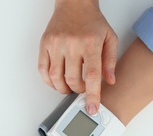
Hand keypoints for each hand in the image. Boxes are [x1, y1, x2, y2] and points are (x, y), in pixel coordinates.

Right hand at [38, 0, 117, 114]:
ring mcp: (55, 44)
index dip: (92, 95)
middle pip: (72, 80)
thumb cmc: (92, 22)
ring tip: (68, 86)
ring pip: (55, 78)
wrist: (74, 4)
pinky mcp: (44, 45)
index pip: (91, 76)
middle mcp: (71, 44)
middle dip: (77, 90)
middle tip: (81, 88)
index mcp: (90, 43)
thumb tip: (110, 81)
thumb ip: (110, 61)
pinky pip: (42, 70)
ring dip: (62, 88)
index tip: (92, 108)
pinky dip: (48, 81)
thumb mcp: (110, 38)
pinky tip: (56, 80)